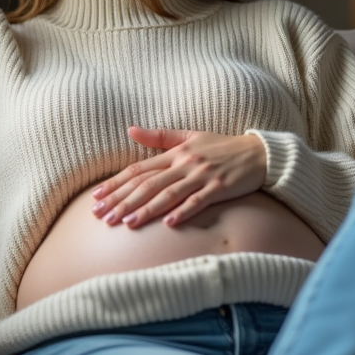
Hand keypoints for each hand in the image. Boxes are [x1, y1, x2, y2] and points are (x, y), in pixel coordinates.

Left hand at [91, 127, 268, 228]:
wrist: (258, 153)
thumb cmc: (221, 147)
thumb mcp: (190, 136)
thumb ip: (159, 137)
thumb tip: (130, 130)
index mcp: (176, 153)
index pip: (139, 170)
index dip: (116, 184)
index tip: (96, 198)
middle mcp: (185, 163)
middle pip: (148, 184)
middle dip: (123, 201)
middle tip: (103, 218)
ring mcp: (202, 176)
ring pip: (169, 194)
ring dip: (147, 209)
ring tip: (127, 223)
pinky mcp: (220, 188)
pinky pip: (198, 201)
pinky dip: (182, 211)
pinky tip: (167, 223)